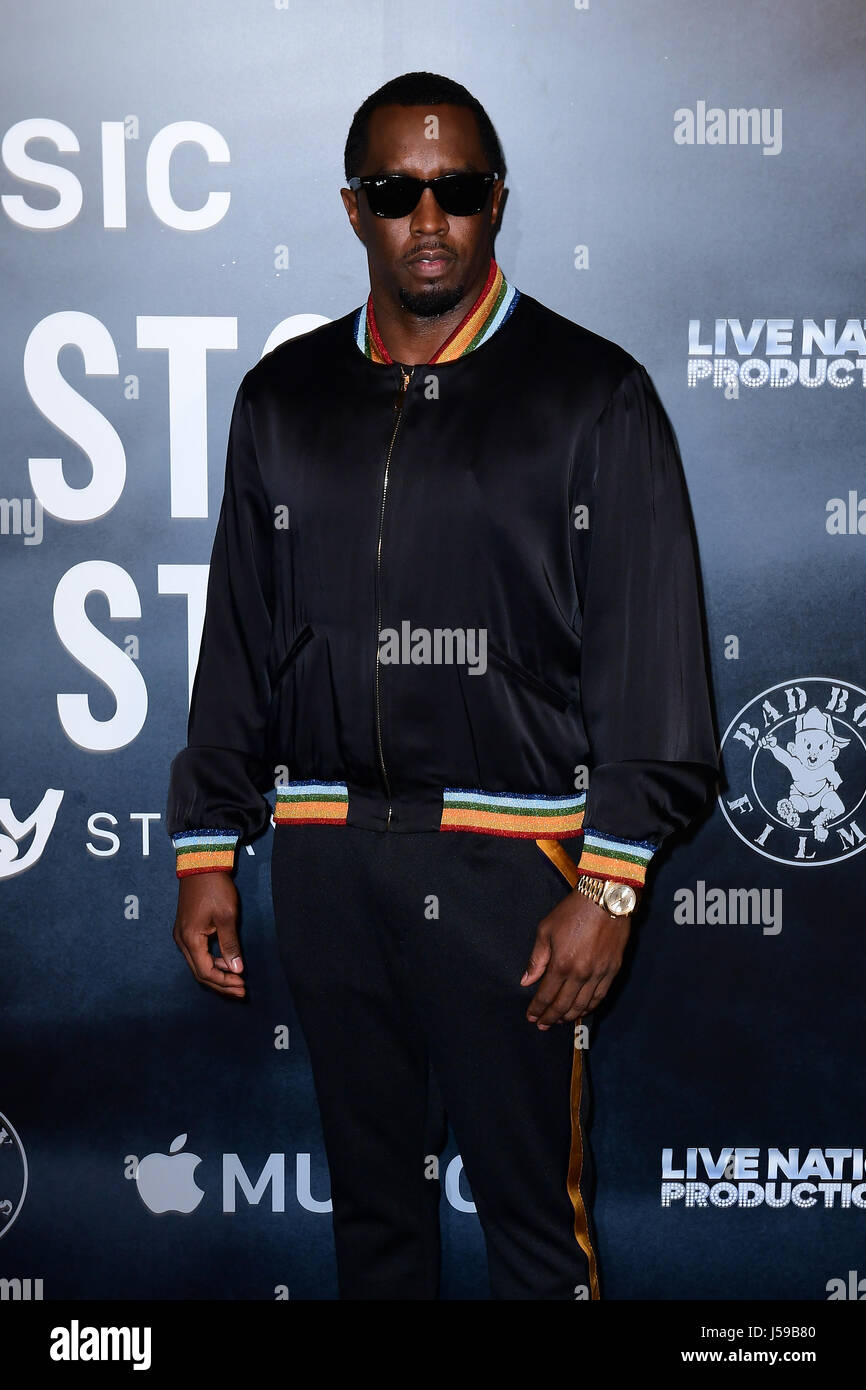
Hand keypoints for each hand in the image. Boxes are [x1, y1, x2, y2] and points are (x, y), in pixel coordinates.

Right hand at [172, 872, 245, 998]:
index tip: (242, 985)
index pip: (206, 972)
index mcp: (190, 939)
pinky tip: (228, 962)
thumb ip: (230, 945)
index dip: (224, 982)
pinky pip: (198, 953)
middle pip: (200, 973)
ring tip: (238, 980)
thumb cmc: (215, 888)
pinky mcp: (187, 930)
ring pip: (199, 964)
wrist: (201, 865)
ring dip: (218, 973)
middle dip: (221, 983)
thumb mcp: (227, 917)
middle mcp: (182, 941)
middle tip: (241, 991)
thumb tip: (237, 969)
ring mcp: (182, 935)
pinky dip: (213, 961)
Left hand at [520, 888, 633, 1028]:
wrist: (606, 899)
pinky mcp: (613, 970)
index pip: (546, 995)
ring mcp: (599, 974)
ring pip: (583, 1005)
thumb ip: (536, 959)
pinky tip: (582, 1010)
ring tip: (560, 1021)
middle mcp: (581, 974)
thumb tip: (527, 981)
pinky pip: (600, 996)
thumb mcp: (546, 930)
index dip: (537, 1008)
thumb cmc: (572, 911)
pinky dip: (590, 1007)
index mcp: (562, 964)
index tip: (531, 1016)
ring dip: (570, 1016)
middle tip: (542, 1024)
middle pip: (564, 1005)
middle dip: (551, 1017)